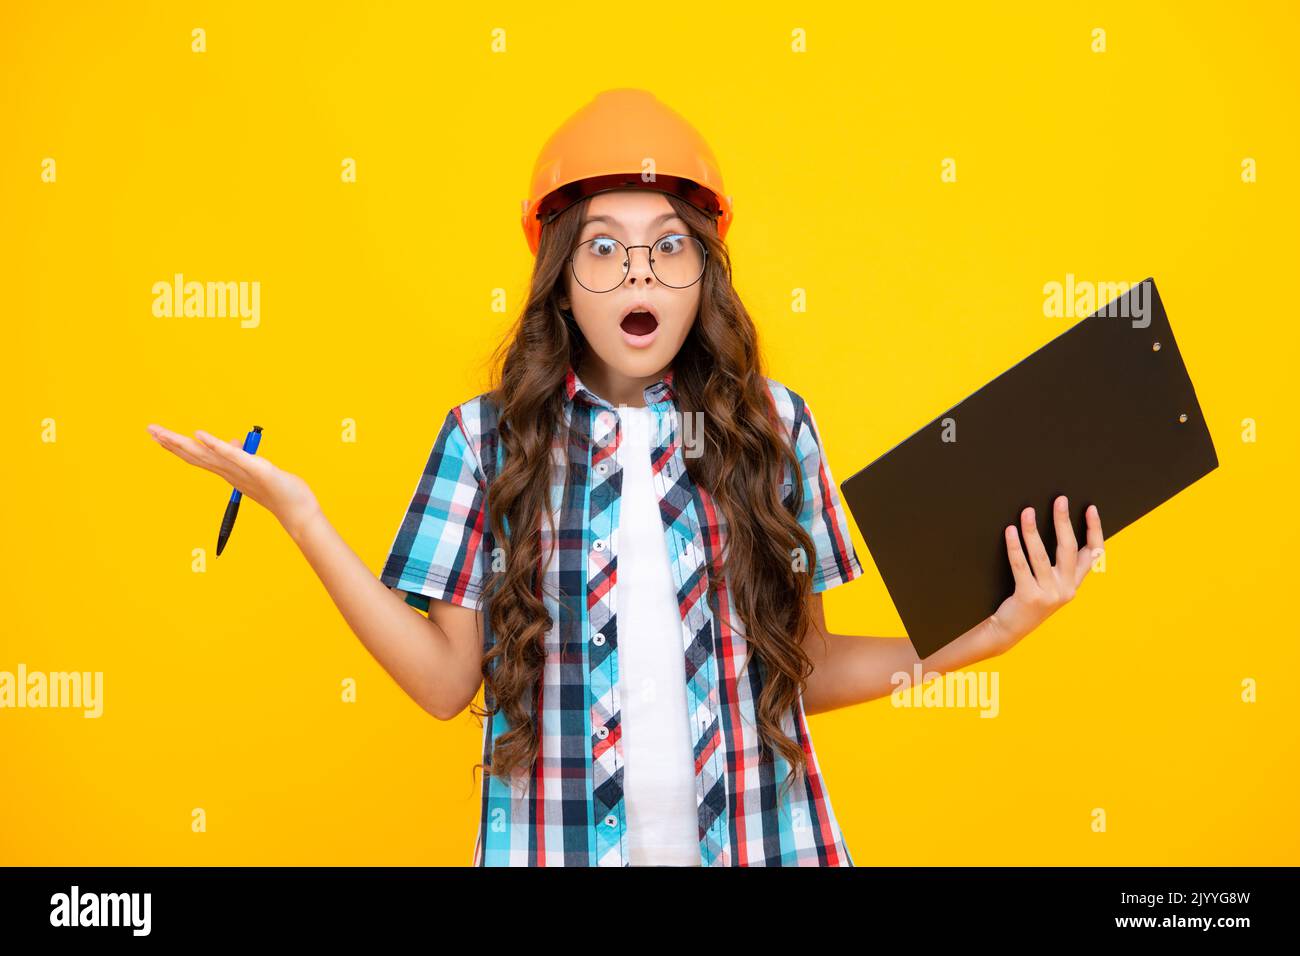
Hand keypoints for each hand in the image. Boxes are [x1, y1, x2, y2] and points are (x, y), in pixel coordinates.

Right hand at [146, 423, 320, 538]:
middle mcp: (229, 472)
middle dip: (171, 442)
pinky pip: (233, 456)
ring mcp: (240, 471)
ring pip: (207, 455)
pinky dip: (216, 445)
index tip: (157, 435)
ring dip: (184, 443)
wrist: (296, 510)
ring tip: (163, 432)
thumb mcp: (256, 466)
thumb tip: (230, 441)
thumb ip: (241, 455)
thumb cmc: (279, 489)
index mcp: (228, 471)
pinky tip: (199, 434)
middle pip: (195, 454)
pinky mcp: (256, 469)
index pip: (198, 456)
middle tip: (148, 428)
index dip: (177, 445)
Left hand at [984, 496, 1104, 654]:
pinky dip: (1015, 547)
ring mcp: (1048, 595)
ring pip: (1041, 556)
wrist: (1009, 630)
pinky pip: (1020, 566)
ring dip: (1033, 531)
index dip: (1094, 530)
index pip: (1093, 554)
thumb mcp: (1050, 586)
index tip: (1091, 508)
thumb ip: (1058, 567)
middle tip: (1060, 500)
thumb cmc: (1028, 600)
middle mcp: (1066, 589)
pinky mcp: (1028, 597)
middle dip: (1064, 522)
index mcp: (1074, 584)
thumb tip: (1057, 527)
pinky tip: (1010, 531)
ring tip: (1027, 512)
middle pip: (1068, 549)